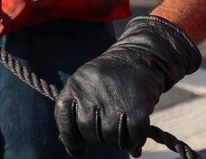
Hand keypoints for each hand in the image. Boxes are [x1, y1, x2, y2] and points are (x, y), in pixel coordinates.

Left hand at [54, 15, 201, 156]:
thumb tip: (69, 142)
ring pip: (110, 137)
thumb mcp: (87, 82)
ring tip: (122, 133)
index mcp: (75, 84)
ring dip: (118, 141)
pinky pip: (133, 136)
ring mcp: (114, 99)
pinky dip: (135, 144)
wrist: (141, 55)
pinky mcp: (137, 106)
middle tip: (107, 133)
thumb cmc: (111, 76)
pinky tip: (135, 145)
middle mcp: (91, 91)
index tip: (77, 151)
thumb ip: (77, 106)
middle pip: (88, 131)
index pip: (63, 116)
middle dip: (98, 138)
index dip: (69, 138)